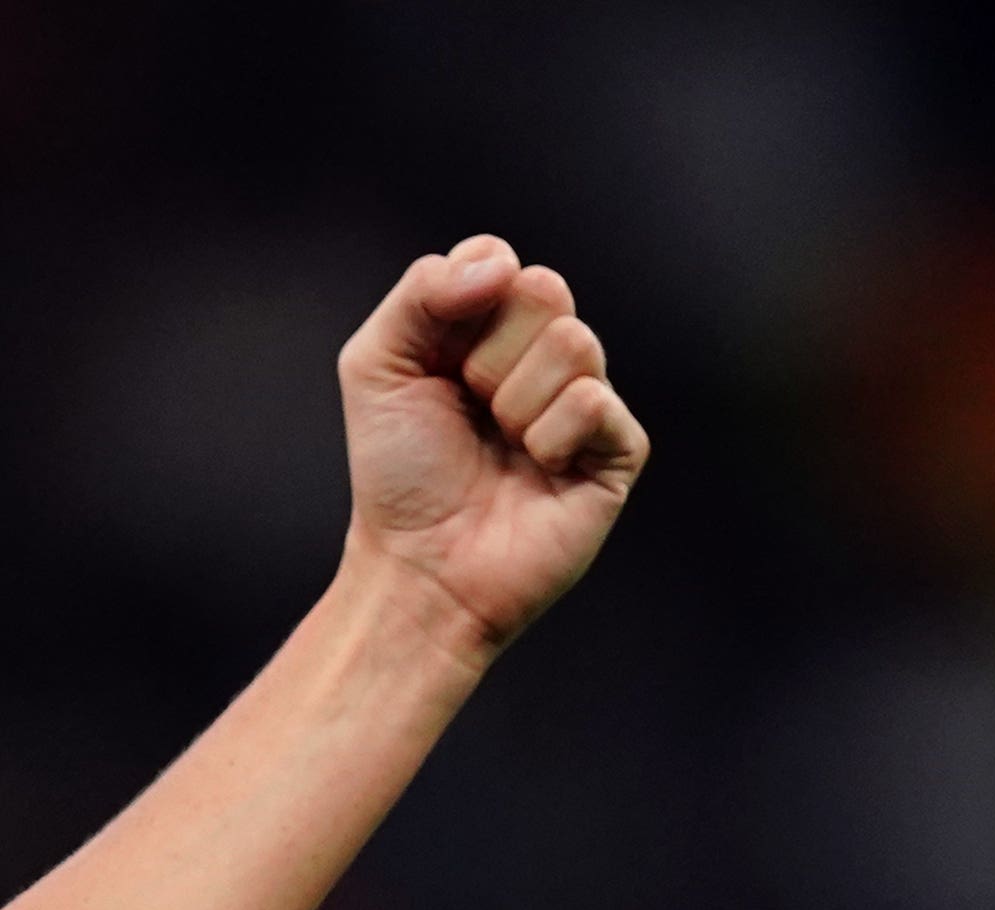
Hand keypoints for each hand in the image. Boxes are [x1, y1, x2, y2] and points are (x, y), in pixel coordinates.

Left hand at [334, 235, 645, 658]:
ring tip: (499, 447)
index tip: (434, 362)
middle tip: (468, 409)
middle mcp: (544, 353)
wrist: (420, 566)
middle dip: (486, 355)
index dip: (461, 304)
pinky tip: (536, 471)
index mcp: (490, 328)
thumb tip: (499, 263)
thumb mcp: (376, 368)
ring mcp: (586, 397)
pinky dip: (547, 438)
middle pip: (543, 288)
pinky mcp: (618, 446)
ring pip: (572, 342)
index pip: (498, 259)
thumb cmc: (398, 473)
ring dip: (512, 404)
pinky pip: (591, 402)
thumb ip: (419, 295)